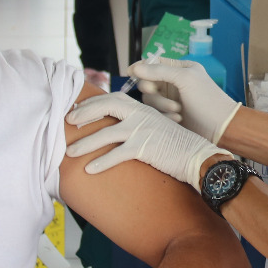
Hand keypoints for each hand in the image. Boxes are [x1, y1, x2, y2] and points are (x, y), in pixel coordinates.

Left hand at [67, 94, 225, 189]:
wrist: (198, 156)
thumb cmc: (177, 146)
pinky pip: (117, 154)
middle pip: (107, 106)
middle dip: (85, 113)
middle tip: (68, 122)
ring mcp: (143, 130)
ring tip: (70, 152)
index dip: (93, 102)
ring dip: (85, 143)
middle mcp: (141, 115)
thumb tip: (119, 131)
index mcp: (143, 109)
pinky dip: (101, 162)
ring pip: (106, 133)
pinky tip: (89, 170)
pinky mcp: (145, 147)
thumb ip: (139, 125)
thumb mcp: (156, 128)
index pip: (113, 98)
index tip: (78, 108)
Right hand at [132, 58, 238, 142]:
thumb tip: (135, 68)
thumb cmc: (207, 99)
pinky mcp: (169, 116)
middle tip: (155, 92)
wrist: (221, 127)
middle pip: (147, 83)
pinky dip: (164, 115)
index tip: (131, 73)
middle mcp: (173, 83)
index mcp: (179, 69)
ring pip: (149, 100)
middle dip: (152, 90)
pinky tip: (177, 118)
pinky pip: (155, 113)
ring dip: (161, 105)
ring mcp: (171, 100)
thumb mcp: (185, 78)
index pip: (153, 63)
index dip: (141, 67)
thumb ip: (159, 71)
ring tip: (177, 110)